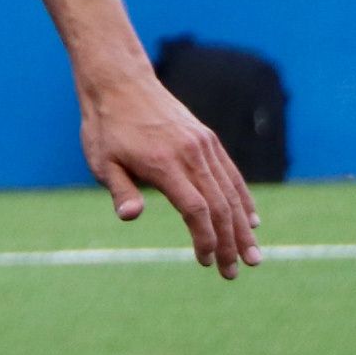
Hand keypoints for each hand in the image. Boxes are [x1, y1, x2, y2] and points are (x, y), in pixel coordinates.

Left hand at [79, 70, 262, 276]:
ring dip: (244, 227)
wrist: (121, 82)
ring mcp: (204, 145)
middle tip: (234, 272)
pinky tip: (252, 221)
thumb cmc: (107, 127)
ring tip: (253, 256)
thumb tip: (131, 216)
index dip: (205, 238)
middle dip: (230, 243)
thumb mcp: (102, 162)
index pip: (196, 209)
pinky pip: (231, 174)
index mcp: (164, 164)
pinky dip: (244, 199)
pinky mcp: (207, 139)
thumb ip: (121, 190)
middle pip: (220, 206)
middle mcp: (191, 154)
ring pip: (231, 192)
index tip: (206, 261)